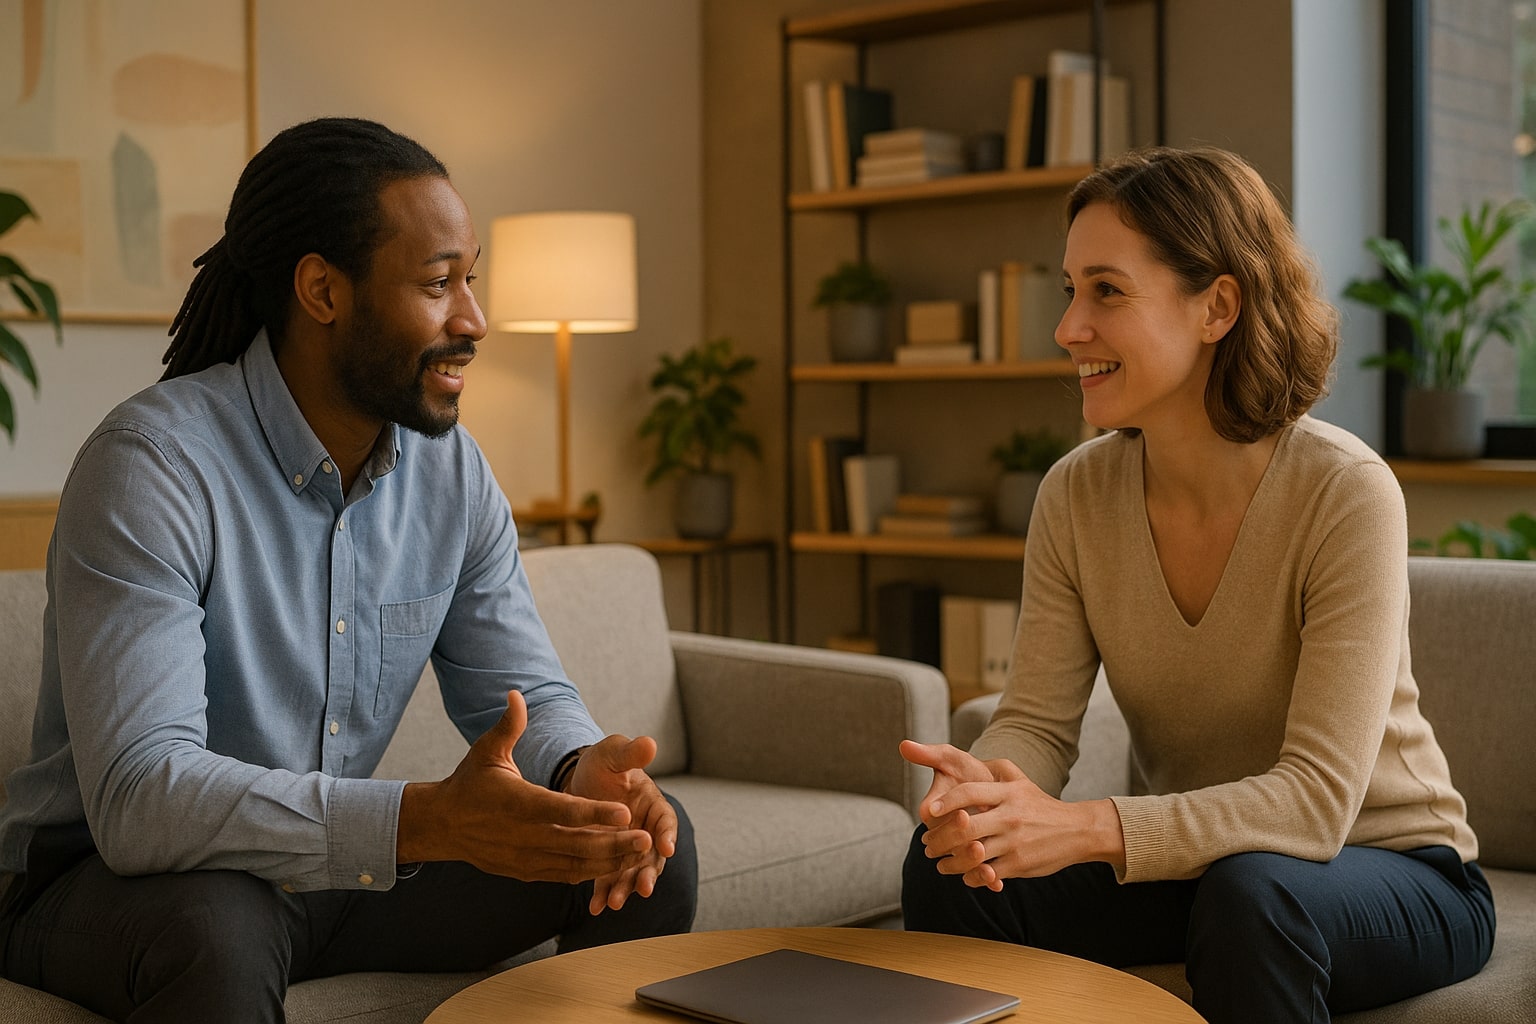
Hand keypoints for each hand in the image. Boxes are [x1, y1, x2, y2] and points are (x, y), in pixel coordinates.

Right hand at [398, 691, 654, 884]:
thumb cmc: (470, 783)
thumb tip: (516, 693)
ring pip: (574, 865)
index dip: (595, 813)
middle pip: (577, 844)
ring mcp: (526, 858)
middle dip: (614, 844)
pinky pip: (563, 875)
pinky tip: (614, 866)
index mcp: (520, 803)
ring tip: (640, 855)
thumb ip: (508, 726)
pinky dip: (589, 872)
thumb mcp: (487, 752)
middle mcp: (525, 835)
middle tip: (648, 840)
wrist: (442, 825)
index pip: (564, 811)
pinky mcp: (525, 872)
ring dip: (608, 862)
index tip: (626, 812)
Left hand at [565, 733, 676, 914]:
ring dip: (626, 888)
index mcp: (652, 804)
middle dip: (648, 873)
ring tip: (616, 902)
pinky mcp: (608, 860)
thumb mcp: (612, 754)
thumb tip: (649, 743)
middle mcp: (645, 831)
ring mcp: (627, 849)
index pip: (665, 821)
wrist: (579, 781)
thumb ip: (630, 753)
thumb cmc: (602, 764)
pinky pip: (609, 880)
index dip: (667, 834)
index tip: (665, 847)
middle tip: (644, 887)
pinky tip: (596, 907)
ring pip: (632, 872)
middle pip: (653, 856)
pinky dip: (604, 894)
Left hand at [900, 740, 1120, 888]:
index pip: (969, 793)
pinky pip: (987, 873)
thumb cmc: (1041, 806)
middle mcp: (1011, 816)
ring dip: (949, 861)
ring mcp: (1015, 842)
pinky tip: (963, 875)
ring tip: (939, 863)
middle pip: (964, 828)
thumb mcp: (1022, 781)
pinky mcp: (1020, 864)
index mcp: (1008, 793)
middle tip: (927, 843)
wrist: (1077, 830)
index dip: (945, 802)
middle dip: (939, 838)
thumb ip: (997, 768)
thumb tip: (973, 759)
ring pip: (972, 854)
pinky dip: (971, 877)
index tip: (930, 811)